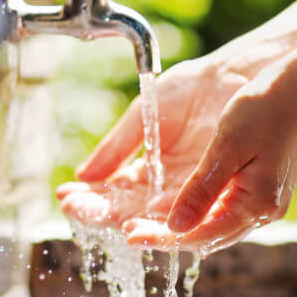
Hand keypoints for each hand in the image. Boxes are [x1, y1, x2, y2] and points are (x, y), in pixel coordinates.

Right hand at [57, 57, 250, 229]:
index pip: (111, 193)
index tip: (65, 197)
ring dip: (131, 220)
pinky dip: (168, 218)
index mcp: (147, 170)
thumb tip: (82, 176)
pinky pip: (190, 211)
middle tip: (76, 210)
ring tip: (110, 219)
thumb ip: (116, 148)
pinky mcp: (215, 191)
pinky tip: (146, 216)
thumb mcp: (144, 117)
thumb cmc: (189, 90)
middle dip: (100, 211)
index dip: (88, 197)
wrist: (231, 76)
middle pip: (127, 210)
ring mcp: (190, 192)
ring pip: (154, 217)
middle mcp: (166, 188)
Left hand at [122, 63, 296, 253]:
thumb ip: (201, 189)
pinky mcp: (257, 188)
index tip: (129, 234)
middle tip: (126, 229)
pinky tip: (168, 203)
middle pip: (204, 236)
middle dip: (164, 234)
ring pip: (210, 224)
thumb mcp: (227, 147)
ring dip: (176, 224)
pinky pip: (219, 209)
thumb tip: (174, 226)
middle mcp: (261, 211)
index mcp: (256, 204)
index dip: (163, 237)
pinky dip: (192, 209)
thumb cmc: (267, 108)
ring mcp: (261, 201)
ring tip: (138, 219)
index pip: (201, 235)